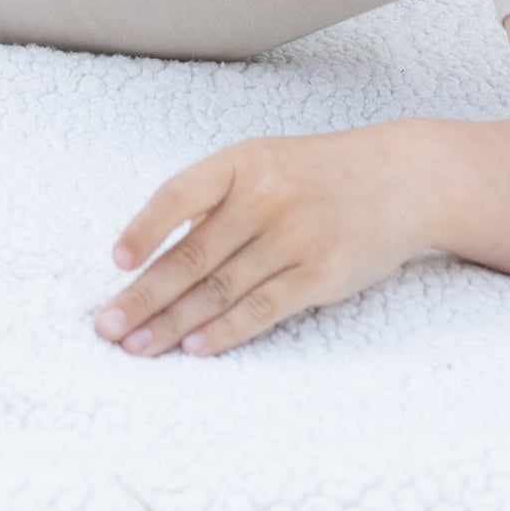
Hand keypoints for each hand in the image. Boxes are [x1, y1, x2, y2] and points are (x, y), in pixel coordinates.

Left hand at [93, 126, 436, 357]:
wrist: (402, 178)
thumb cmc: (319, 172)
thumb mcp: (265, 162)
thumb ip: (217, 198)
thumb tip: (157, 250)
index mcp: (243, 162)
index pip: (179, 194)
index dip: (144, 228)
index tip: (116, 263)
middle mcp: (266, 197)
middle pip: (192, 255)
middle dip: (144, 295)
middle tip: (106, 327)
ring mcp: (295, 237)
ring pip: (219, 289)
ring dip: (173, 324)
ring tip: (138, 347)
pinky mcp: (321, 274)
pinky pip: (262, 309)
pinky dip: (226, 331)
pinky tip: (196, 348)